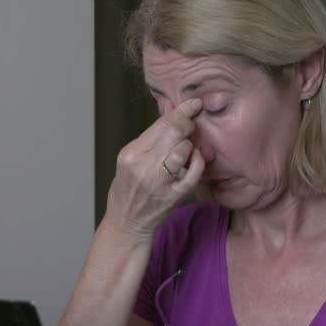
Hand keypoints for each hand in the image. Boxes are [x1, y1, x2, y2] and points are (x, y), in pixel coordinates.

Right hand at [101, 98, 205, 238]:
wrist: (126, 222)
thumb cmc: (128, 188)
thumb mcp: (130, 159)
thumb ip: (151, 136)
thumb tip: (170, 109)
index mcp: (130, 154)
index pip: (160, 124)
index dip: (181, 111)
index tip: (194, 103)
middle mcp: (142, 167)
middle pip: (173, 133)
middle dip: (188, 123)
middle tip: (192, 122)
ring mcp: (158, 183)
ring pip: (183, 150)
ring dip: (190, 144)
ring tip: (188, 146)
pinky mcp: (173, 196)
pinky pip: (193, 172)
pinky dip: (198, 161)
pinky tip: (195, 159)